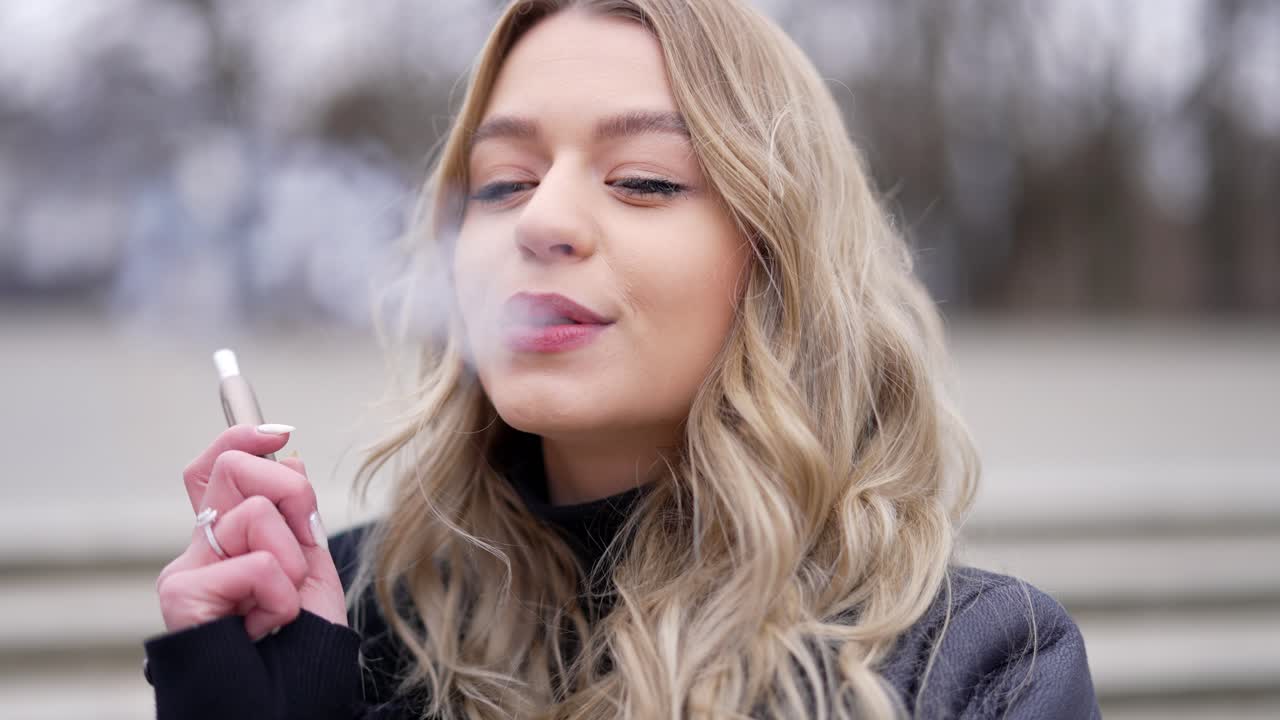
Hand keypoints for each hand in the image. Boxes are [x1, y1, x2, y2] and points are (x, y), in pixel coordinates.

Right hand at [154, 424, 347, 640]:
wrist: (285, 707)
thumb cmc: (298, 647)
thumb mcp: (310, 569)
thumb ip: (295, 516)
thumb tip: (288, 454)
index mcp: (228, 539)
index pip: (215, 467)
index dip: (241, 436)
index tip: (280, 431)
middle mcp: (198, 548)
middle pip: (233, 469)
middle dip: (289, 491)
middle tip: (300, 544)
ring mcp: (186, 570)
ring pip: (254, 513)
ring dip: (292, 562)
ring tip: (278, 608)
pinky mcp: (181, 594)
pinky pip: (256, 564)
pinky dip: (279, 597)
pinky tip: (265, 627)